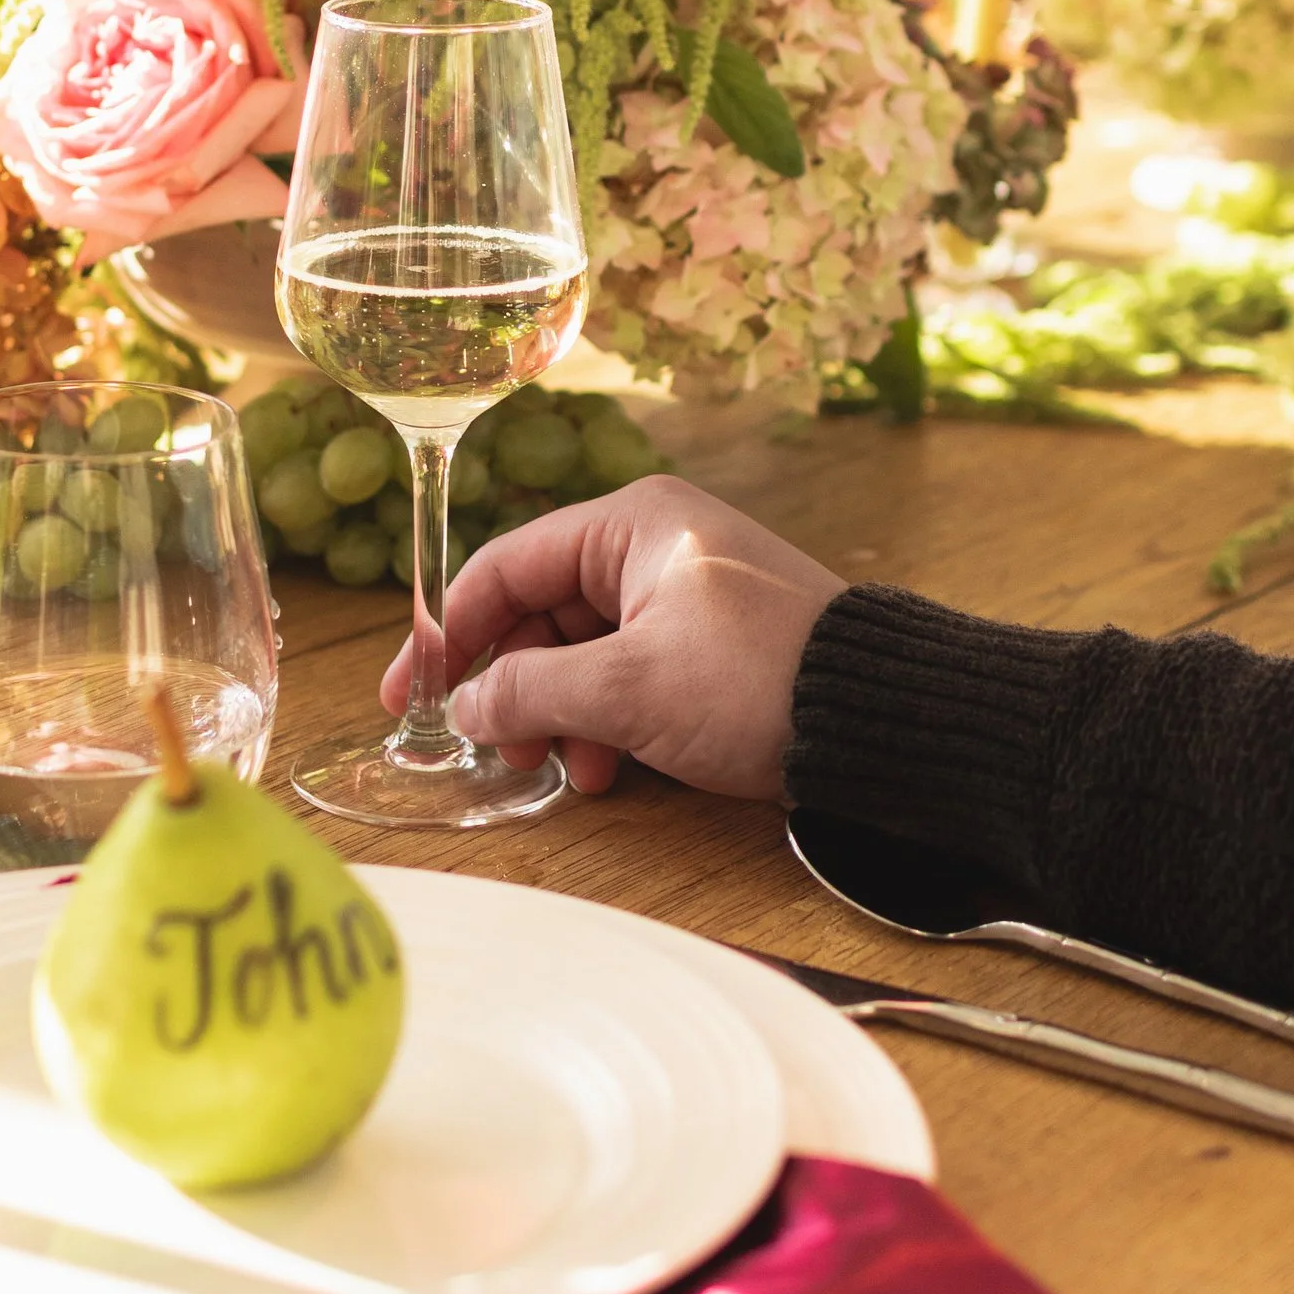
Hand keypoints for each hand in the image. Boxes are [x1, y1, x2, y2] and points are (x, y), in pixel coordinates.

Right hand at [378, 479, 844, 800]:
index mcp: (630, 524)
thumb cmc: (758, 680)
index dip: (448, 631)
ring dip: (558, 714)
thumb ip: (531, 692)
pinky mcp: (709, 644)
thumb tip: (465, 708)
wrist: (883, 719)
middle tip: (481, 746)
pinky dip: (604, 721)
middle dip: (510, 684)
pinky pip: (627, 673)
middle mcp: (652, 545)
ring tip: (556, 769)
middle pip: (540, 611)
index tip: (410, 693)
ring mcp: (683, 595)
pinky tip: (606, 769)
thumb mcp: (627, 688)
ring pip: (582, 651)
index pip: (505, 565)